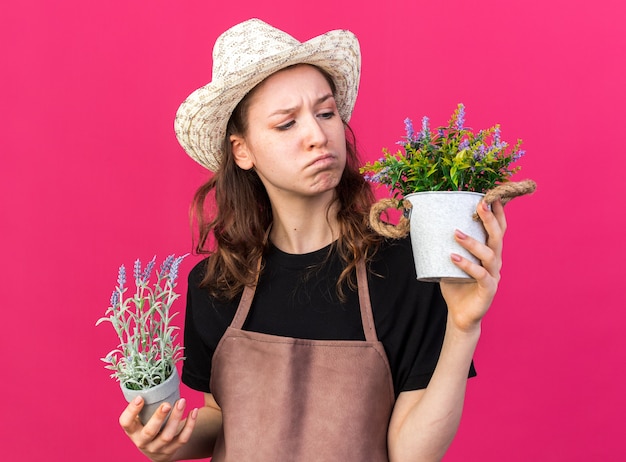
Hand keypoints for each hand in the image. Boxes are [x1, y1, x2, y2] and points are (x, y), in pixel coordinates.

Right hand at [119, 396, 197, 461]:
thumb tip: (152, 378)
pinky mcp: (172, 450)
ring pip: (168, 435)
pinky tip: (194, 411)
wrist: (157, 451)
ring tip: (182, 401)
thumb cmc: (147, 427)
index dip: (131, 411)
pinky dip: (190, 425)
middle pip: (150, 432)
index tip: (140, 397)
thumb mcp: (141, 419)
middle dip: (159, 417)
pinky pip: (183, 438)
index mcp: (132, 431)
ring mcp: (158, 448)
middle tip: (167, 404)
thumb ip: (145, 405)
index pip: (126, 423)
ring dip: (176, 417)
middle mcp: (143, 442)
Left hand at [439, 199, 505, 332]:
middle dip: (490, 219)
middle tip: (480, 204)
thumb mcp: (450, 261)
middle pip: (498, 236)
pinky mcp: (489, 289)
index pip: (498, 229)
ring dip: (473, 242)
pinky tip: (453, 257)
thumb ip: (446, 245)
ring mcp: (494, 275)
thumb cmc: (456, 285)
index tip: (492, 195)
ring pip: (489, 254)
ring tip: (455, 233)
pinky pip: (480, 275)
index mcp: (490, 252)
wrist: (460, 315)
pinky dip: (467, 265)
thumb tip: (426, 224)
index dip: (498, 213)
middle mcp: (495, 261)